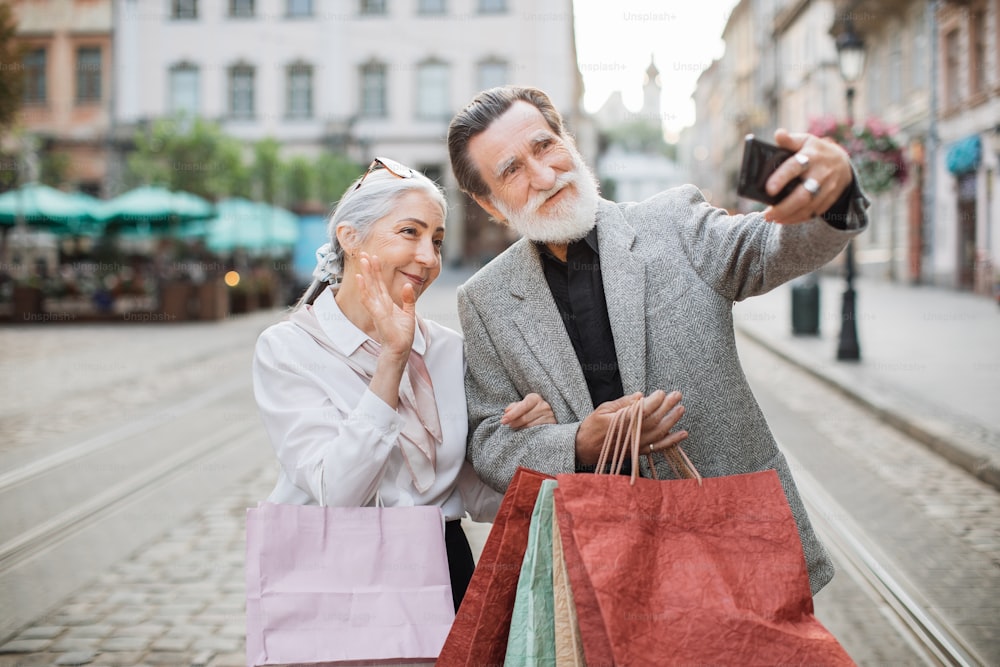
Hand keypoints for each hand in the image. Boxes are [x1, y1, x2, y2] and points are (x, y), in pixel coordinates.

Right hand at [356, 252, 414, 358]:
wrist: (400, 349)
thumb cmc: (402, 335)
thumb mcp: (409, 313)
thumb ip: (408, 299)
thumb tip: (408, 284)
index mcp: (386, 303)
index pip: (380, 283)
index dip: (376, 270)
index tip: (373, 257)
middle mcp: (379, 304)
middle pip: (373, 282)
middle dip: (368, 268)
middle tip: (363, 253)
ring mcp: (377, 309)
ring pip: (369, 288)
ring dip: (366, 274)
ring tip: (362, 260)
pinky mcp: (377, 315)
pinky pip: (369, 300)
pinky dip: (364, 289)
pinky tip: (360, 278)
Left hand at [501, 393, 556, 429]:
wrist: (549, 412)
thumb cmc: (532, 408)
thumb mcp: (523, 404)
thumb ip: (514, 407)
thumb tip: (506, 411)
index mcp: (535, 398)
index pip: (523, 406)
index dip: (512, 414)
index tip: (503, 420)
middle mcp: (544, 406)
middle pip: (525, 417)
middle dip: (515, 422)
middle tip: (508, 425)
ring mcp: (549, 416)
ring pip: (531, 425)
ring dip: (521, 428)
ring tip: (515, 428)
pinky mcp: (552, 424)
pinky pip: (537, 430)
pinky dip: (529, 432)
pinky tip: (524, 432)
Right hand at [574, 391, 688, 465]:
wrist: (584, 449)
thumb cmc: (592, 427)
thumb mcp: (603, 409)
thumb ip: (623, 402)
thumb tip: (641, 395)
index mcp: (620, 421)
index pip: (643, 410)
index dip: (655, 401)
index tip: (662, 392)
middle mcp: (630, 434)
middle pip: (654, 420)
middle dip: (667, 406)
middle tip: (677, 395)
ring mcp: (636, 445)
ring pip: (659, 433)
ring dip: (672, 421)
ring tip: (681, 409)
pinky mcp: (638, 452)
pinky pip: (658, 447)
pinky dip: (671, 441)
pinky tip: (682, 434)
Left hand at [762, 128, 852, 223]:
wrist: (842, 162)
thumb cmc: (815, 151)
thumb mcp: (805, 141)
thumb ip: (790, 140)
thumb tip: (779, 134)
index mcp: (812, 155)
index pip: (796, 166)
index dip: (782, 178)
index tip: (768, 189)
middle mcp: (821, 173)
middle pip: (803, 194)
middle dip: (784, 207)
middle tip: (767, 214)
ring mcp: (827, 188)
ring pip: (808, 206)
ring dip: (789, 216)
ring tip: (773, 219)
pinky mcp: (829, 199)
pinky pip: (814, 212)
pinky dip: (798, 218)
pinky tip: (785, 220)